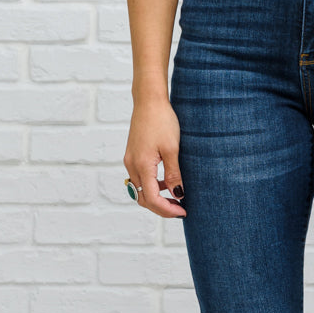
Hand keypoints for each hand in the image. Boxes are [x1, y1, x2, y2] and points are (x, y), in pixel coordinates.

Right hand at [123, 97, 186, 217]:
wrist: (149, 101)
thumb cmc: (162, 121)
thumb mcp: (172, 149)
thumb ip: (174, 174)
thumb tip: (178, 195)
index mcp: (142, 165)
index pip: (151, 199)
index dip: (167, 209)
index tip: (183, 211)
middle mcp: (132, 165)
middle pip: (143, 198)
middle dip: (161, 207)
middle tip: (180, 209)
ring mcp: (130, 161)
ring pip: (140, 190)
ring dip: (156, 197)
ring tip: (176, 198)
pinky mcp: (132, 156)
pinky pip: (140, 178)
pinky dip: (152, 186)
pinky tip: (166, 182)